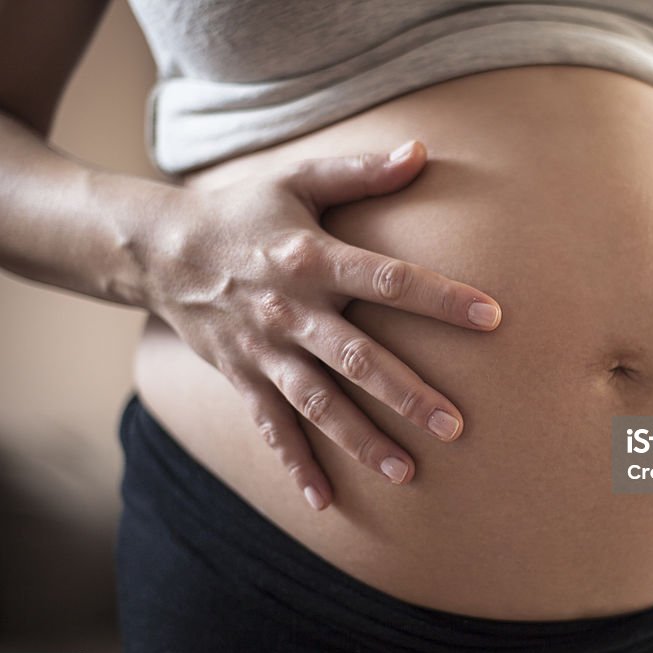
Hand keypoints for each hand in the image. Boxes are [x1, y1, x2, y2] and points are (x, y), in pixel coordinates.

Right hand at [141, 141, 501, 509]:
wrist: (161, 251)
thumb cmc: (242, 211)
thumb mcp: (296, 181)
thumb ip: (359, 173)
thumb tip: (420, 151)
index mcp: (311, 258)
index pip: (386, 279)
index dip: (439, 298)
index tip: (492, 318)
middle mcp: (291, 310)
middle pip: (357, 357)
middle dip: (407, 393)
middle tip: (456, 426)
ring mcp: (264, 350)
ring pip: (319, 403)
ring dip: (362, 439)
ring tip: (408, 472)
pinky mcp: (243, 378)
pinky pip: (270, 428)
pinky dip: (295, 465)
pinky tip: (324, 502)